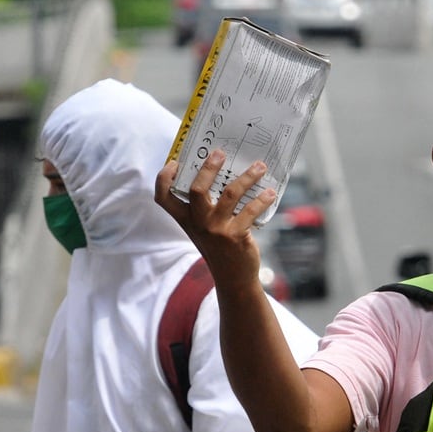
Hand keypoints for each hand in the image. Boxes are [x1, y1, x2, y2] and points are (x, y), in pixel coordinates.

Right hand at [154, 151, 275, 293]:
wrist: (233, 278)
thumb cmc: (220, 248)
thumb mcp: (205, 229)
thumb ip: (205, 208)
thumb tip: (225, 174)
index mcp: (186, 219)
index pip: (163, 198)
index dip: (164, 178)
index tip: (175, 162)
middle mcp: (198, 223)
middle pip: (197, 190)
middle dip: (209, 168)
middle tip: (220, 153)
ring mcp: (216, 230)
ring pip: (230, 194)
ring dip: (247, 177)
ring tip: (260, 166)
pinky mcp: (235, 236)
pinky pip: (250, 211)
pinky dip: (262, 199)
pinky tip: (269, 192)